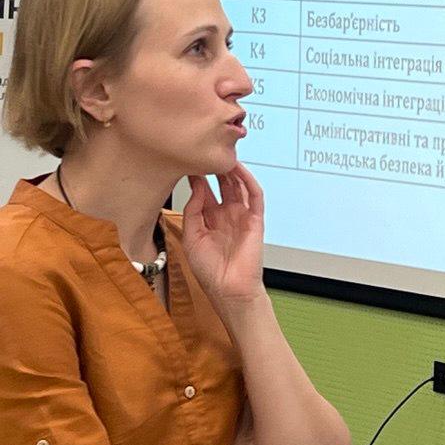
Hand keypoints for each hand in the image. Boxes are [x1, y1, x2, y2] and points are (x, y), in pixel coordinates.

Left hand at [182, 164, 264, 308]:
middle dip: (215, 170)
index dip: (198, 178)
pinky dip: (248, 181)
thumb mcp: (192, 238)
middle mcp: (226, 216)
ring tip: (223, 157)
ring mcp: (242, 217)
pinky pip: (254, 196)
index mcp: (210, 221)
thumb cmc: (210, 271)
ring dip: (232, 171)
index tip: (188, 163)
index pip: (205, 193)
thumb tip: (197, 189)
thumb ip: (193, 212)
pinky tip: (239, 171)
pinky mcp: (256, 220)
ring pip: (239, 187)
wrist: (229, 289)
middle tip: (207, 155)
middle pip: (223, 185)